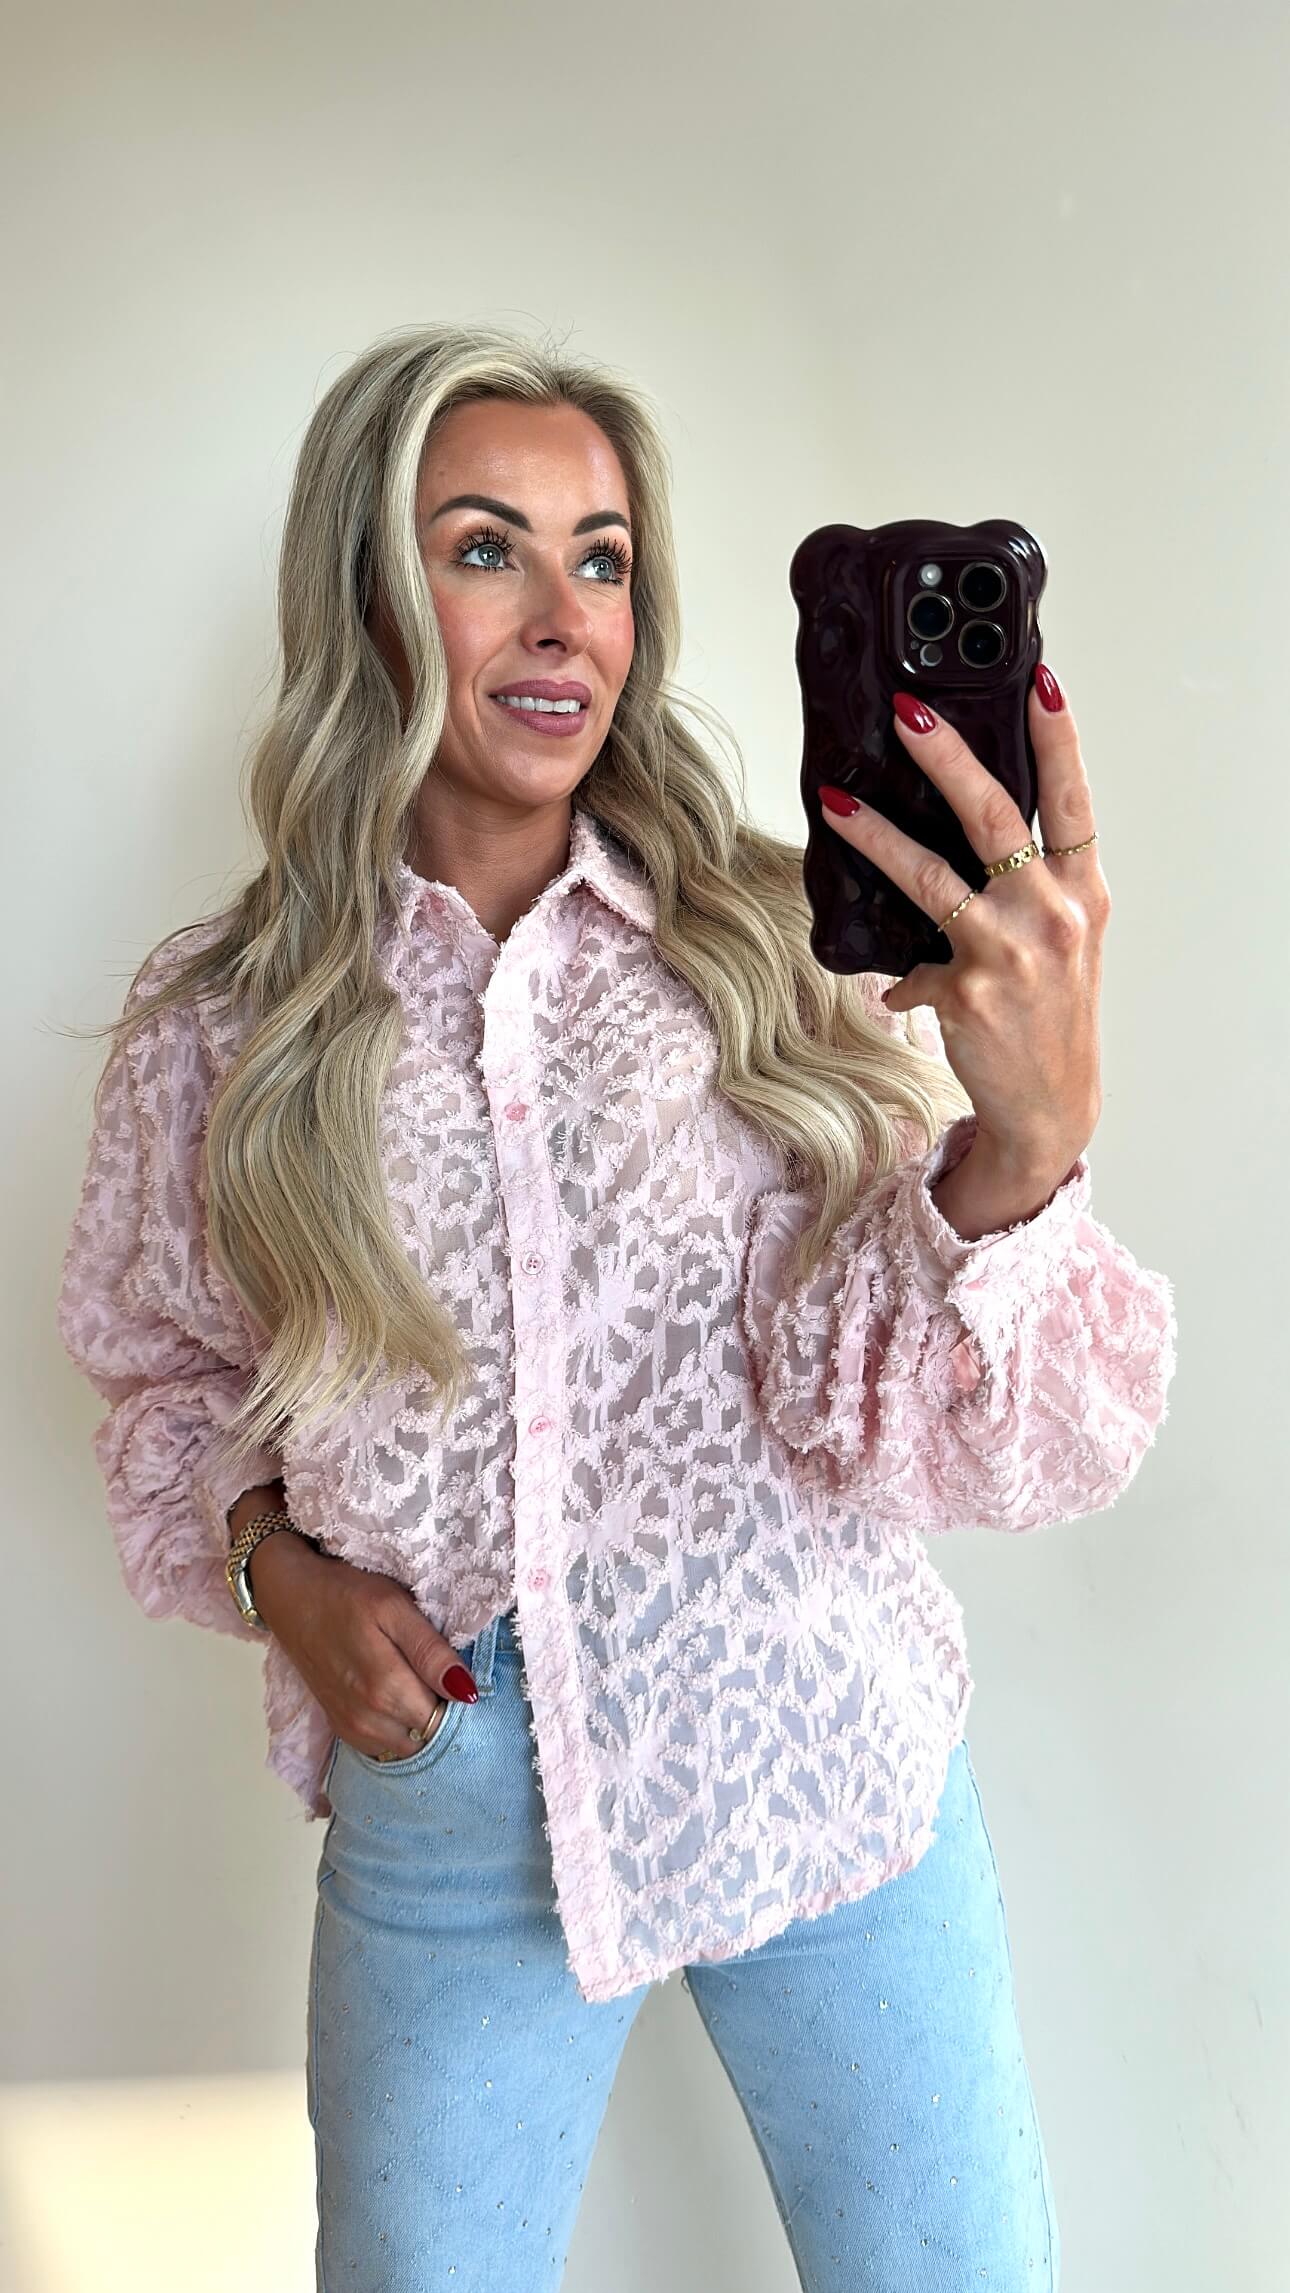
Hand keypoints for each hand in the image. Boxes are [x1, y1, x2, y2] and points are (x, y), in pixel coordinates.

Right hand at [249, 1534, 477, 1762]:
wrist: (292, 1597)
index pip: (447, 1720)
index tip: (459, 1676)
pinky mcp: (341, 1728)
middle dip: (443, 1713)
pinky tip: (397, 1698)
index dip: (459, 1700)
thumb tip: (467, 1693)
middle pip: (429, 1736)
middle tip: (440, 1675)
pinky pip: (384, 1747)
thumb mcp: (395, 1607)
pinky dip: (398, 1730)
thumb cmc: (346, 1594)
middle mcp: (368, 1720)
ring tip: (418, 1683)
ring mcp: (352, 1729)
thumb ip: (430, 1652)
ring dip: (420, 1724)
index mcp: (386, 1689)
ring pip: (408, 1747)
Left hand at [818, 668, 1109, 1174]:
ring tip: (838, 799)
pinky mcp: (966, 992)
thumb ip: (1027, 888)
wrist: (1052, 1107)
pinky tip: (895, 987)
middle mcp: (1051, 914)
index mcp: (1081, 891)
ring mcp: (1009, 952)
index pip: (1072, 800)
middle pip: (994, 815)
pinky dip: (899, 976)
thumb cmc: (1053, 1014)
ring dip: (877, 832)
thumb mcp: (1062, 942)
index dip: (1058, 738)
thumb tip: (957, 842)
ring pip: (931, 874)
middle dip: (946, 754)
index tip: (1040, 679)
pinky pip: (910, 965)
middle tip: (907, 709)